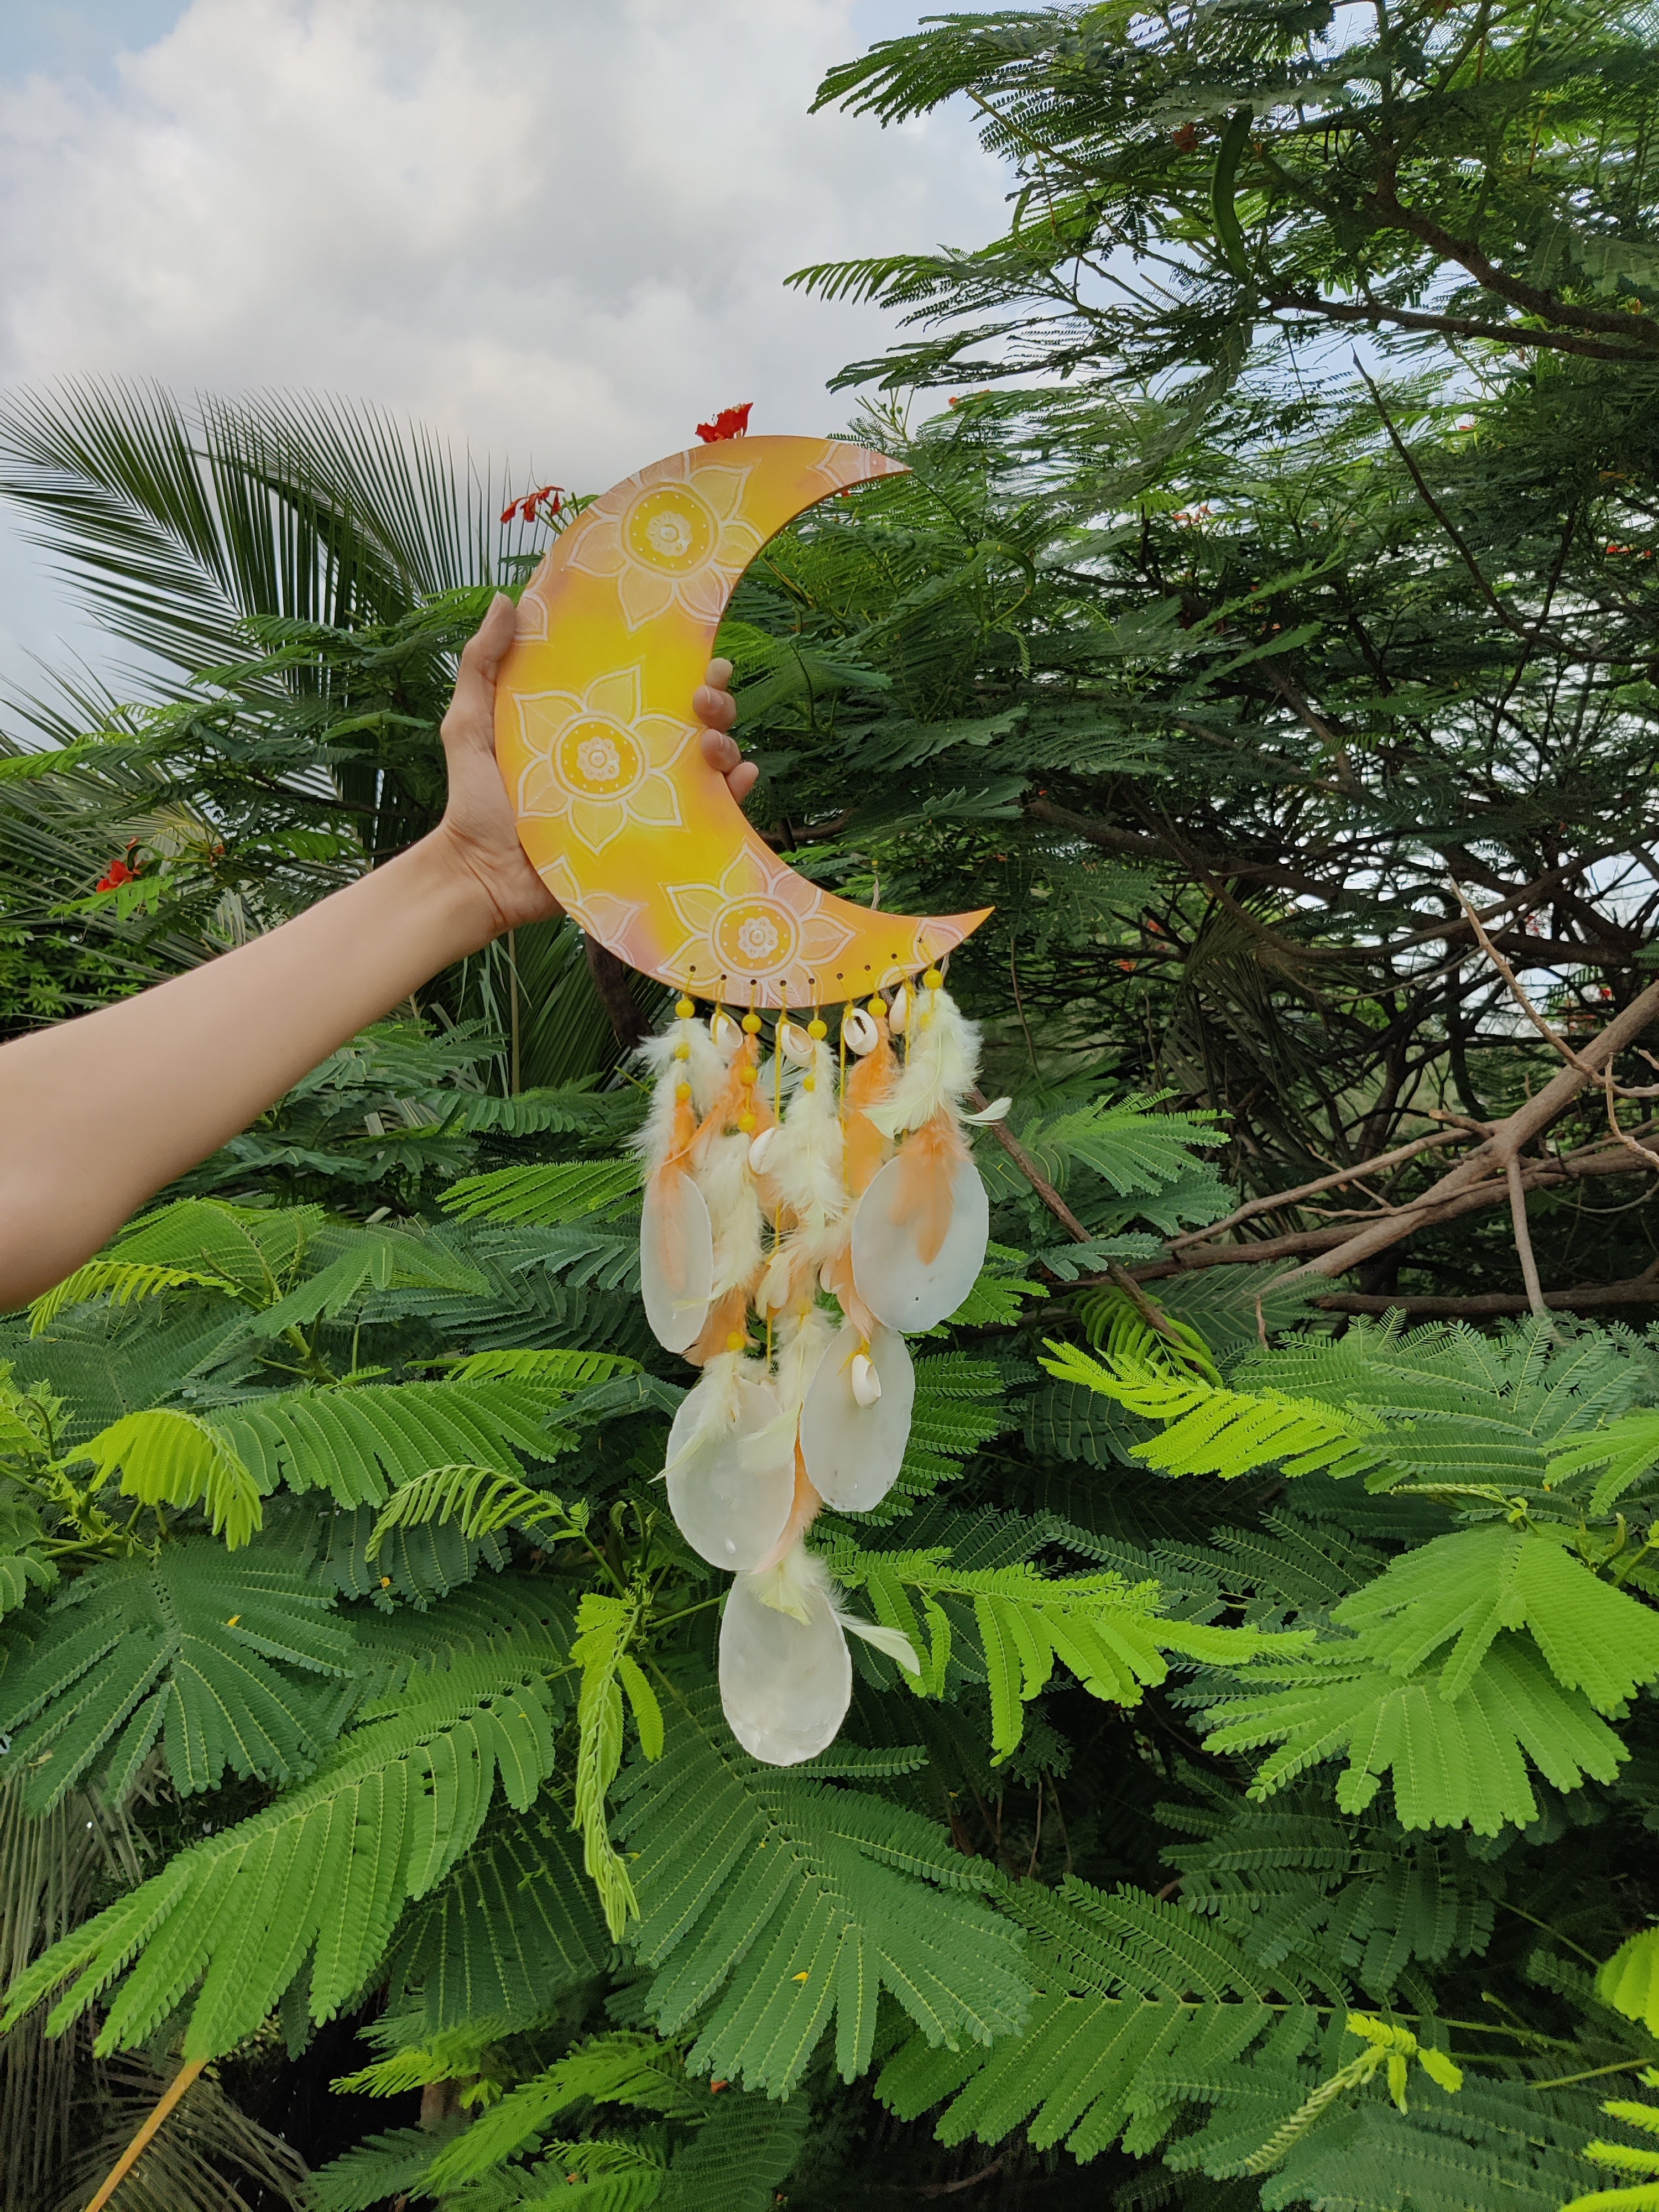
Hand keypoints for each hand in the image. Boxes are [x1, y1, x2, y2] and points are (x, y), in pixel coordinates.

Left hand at [433, 596, 749, 939]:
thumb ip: (483, 664)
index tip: (693, 650)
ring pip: (707, 762)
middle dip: (713, 700)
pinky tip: (738, 777)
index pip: (651, 685)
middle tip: (703, 698)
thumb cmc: (476, 801)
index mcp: (596, 723)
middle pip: (691, 719)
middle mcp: (628, 756)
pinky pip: (709, 815)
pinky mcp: (652, 838)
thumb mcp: (471, 723)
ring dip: (724, 742)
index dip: (681, 664)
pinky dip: (734, 794)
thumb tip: (505, 600)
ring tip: (711, 743)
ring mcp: (644, 798)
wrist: (482, 875)